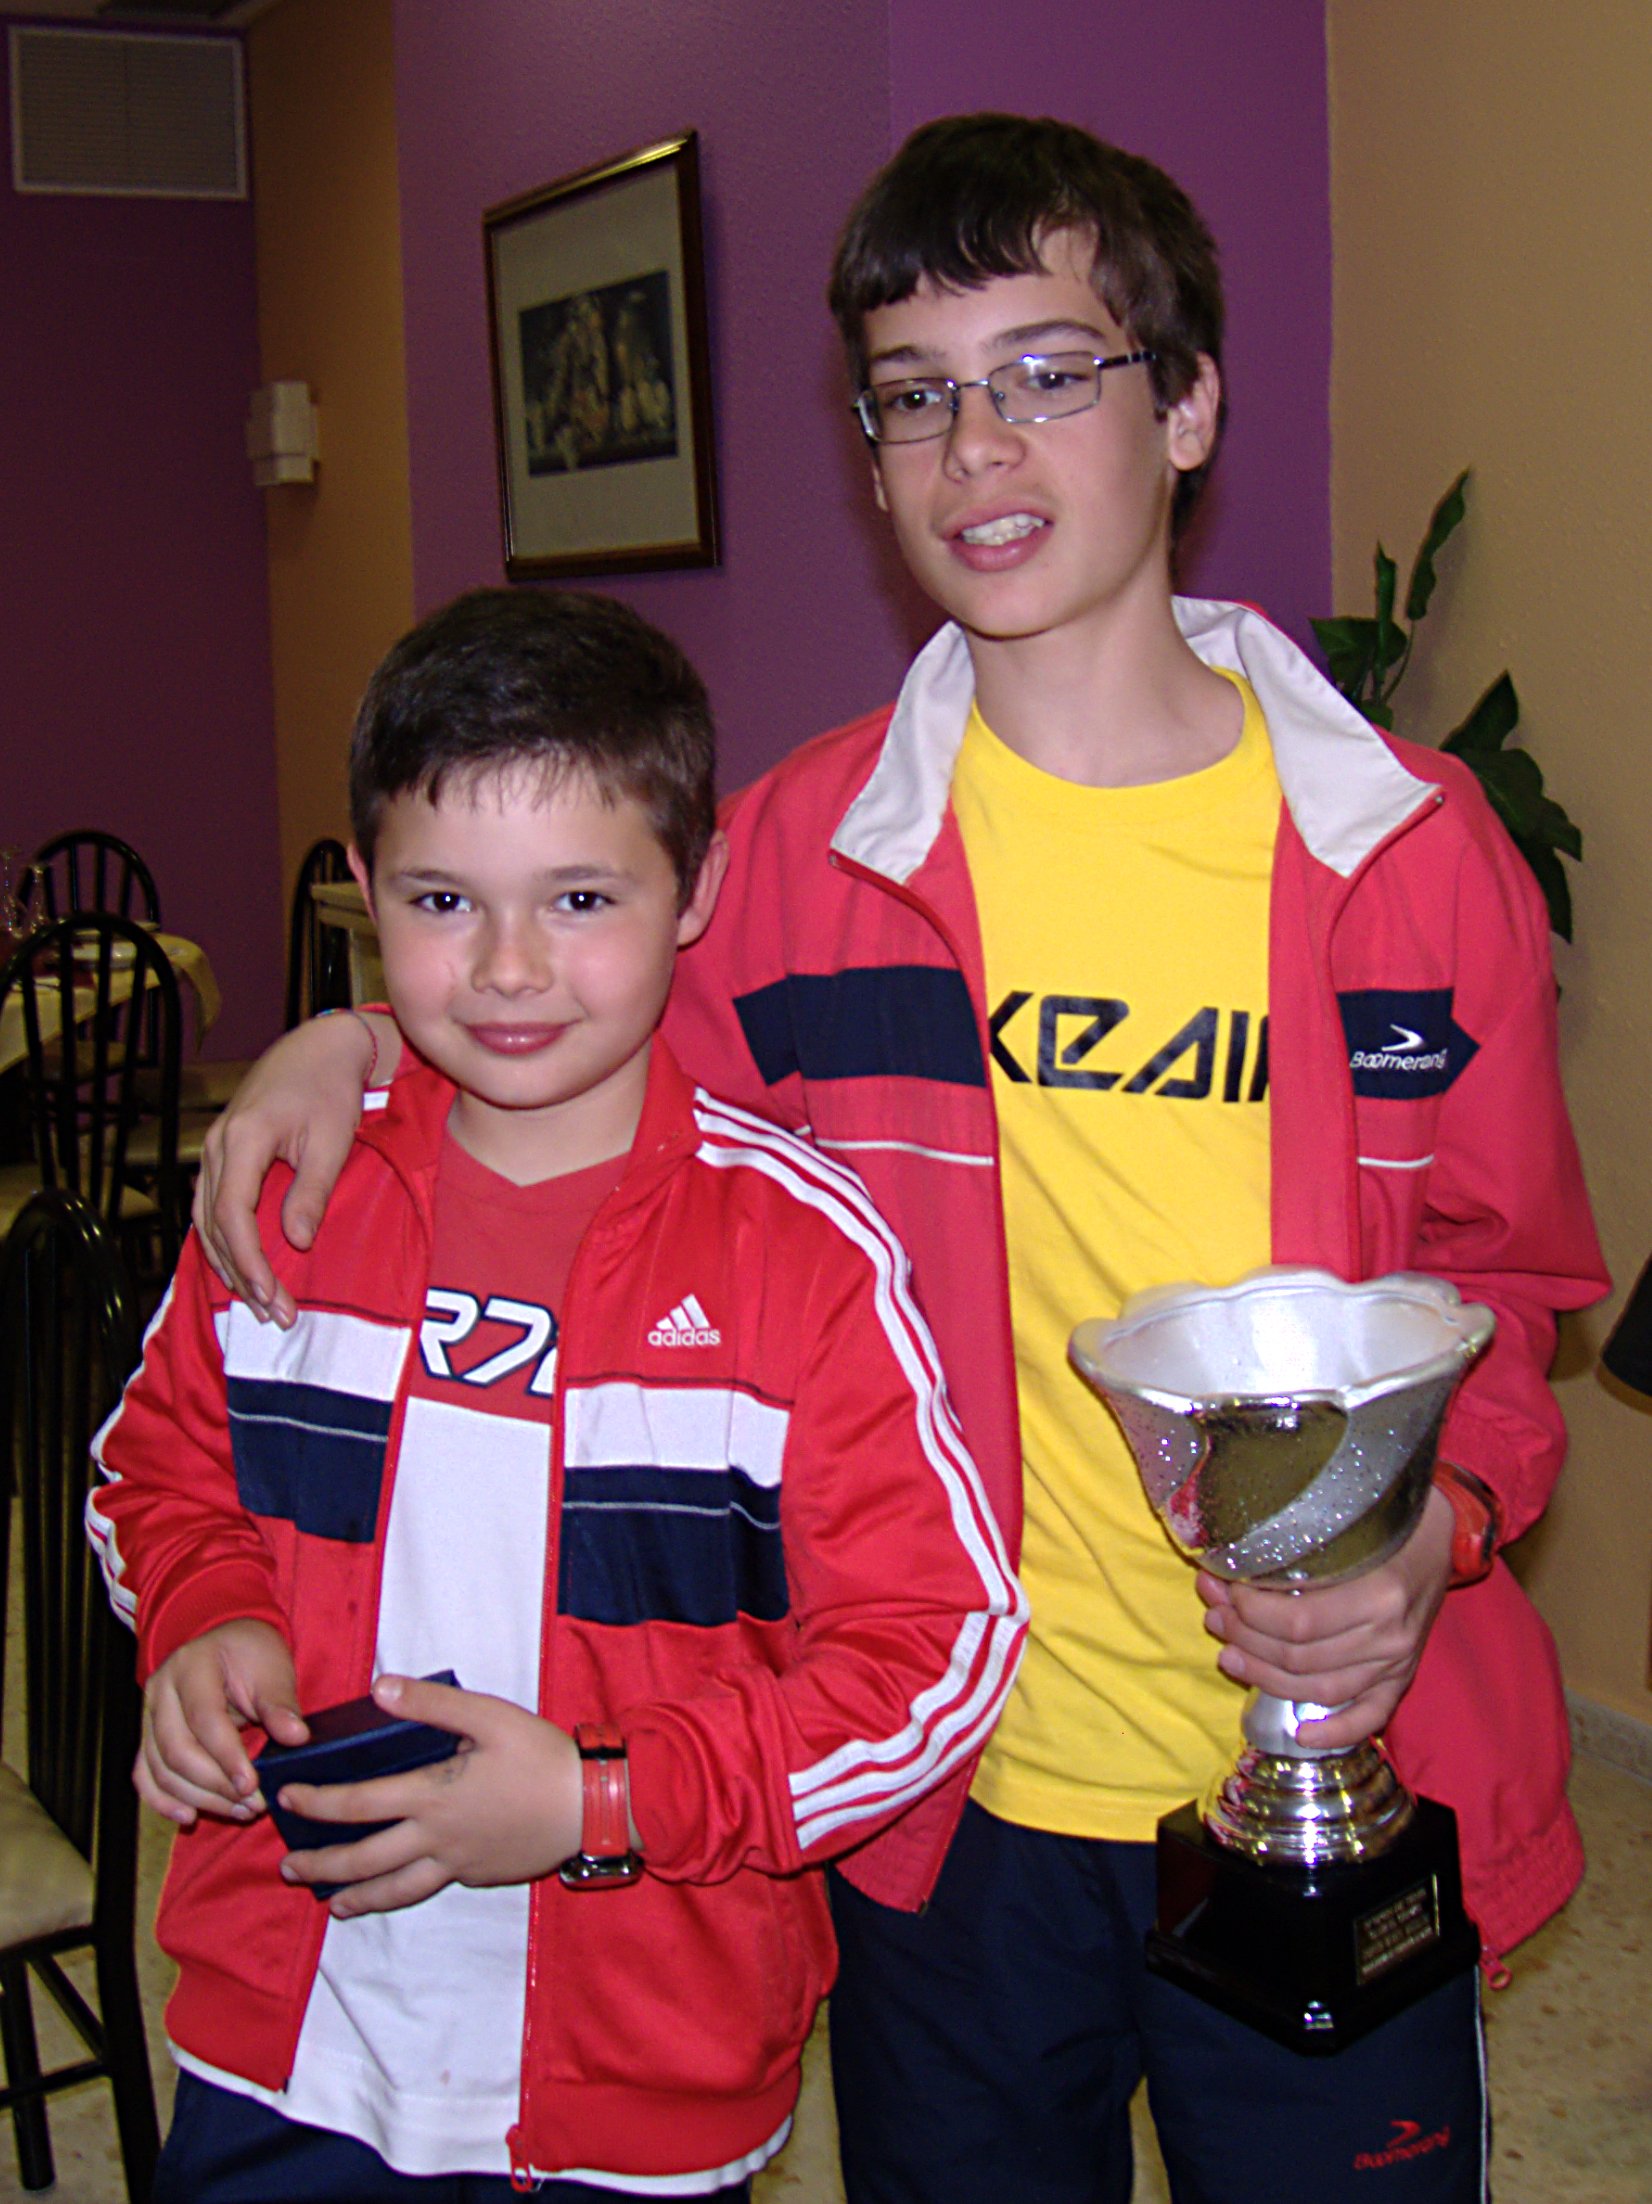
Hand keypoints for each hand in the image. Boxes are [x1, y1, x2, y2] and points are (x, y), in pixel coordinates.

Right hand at [138, 1619, 307, 1827]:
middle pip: (177, 1750)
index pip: (204, 1719)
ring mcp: (148, 1716)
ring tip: (239, 1811)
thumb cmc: (251, 1654)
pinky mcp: (147, 1737)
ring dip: (198, 1799)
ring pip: (160, 1769)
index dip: (227, 1757)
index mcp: (191, 1666)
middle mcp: (160, 1691)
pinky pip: (145, 1776)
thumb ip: (280, 1703)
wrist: (227, 1645)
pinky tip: (189, 1817)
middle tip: (252, 1804)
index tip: (253, 1786)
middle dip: (214, 1785)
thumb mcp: (273, 1668)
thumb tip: (296, 1737)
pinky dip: (164, 1801)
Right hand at [192, 1010, 399, 1325]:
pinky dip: (223, 1239)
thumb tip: (296, 1242)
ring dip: (228, 1262)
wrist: (318, 1048)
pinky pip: (211, 1205)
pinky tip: (240, 1266)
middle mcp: (217, 1145)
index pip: (233, 1215)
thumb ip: (311, 1192)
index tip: (271, 1297)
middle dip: (240, 1274)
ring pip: (205, 1218)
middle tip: (271, 1314)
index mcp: (243, 1140)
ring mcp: (214, 1147)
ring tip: (257, 1301)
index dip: (249, 1262)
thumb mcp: (332, 1141)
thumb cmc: (330, 1089)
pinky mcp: (222, 1151)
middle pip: (213, 1224)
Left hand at [274, 1675, 583, 1919]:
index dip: (317, 1803)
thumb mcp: (487, 1715)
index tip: (288, 1800)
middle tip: (289, 1868)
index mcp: (432, 1795)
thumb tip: (379, 1688)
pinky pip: (431, 1886)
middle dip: (321, 1864)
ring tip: (332, 1904)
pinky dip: (402, 1893)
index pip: (358, 1803)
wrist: (590, 1805)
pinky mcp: (479, 1876)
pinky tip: (397, 1888)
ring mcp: (458, 1863)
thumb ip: (430, 1703)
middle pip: (364, 1859)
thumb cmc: (539, 1755)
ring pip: (395, 1889)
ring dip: (356, 1897)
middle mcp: (436, 1837)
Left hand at [1197, 1487, 1454, 1748]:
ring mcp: (1398, 1662)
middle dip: (1245, 1637)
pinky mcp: (1403, 1677)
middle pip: (1300, 1656)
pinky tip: (1301, 1734)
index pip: (1297, 1621)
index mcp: (1378, 1594)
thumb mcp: (1345, 1528)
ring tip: (1229, 1655)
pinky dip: (1336, 1731)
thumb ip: (1298, 1553)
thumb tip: (1230, 1567)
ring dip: (1266, 1676)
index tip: (1223, 1588)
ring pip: (1320, 1688)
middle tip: (1214, 1616)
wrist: (1439, 1532)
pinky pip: (1370, 1716)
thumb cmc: (1386, 1522)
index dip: (1249, 1612)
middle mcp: (1390, 1635)